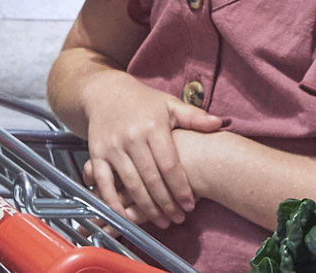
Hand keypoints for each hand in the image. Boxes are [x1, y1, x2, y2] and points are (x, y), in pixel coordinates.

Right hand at [76, 71, 226, 229]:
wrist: (105, 93)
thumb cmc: (143, 102)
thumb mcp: (169, 104)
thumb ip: (193, 117)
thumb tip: (219, 124)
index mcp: (153, 127)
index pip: (170, 165)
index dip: (181, 188)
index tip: (190, 204)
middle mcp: (132, 138)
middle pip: (152, 179)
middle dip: (167, 203)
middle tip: (178, 218)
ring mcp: (113, 148)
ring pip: (132, 185)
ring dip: (146, 208)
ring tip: (161, 221)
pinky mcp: (96, 154)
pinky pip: (104, 184)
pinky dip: (113, 203)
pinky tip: (124, 217)